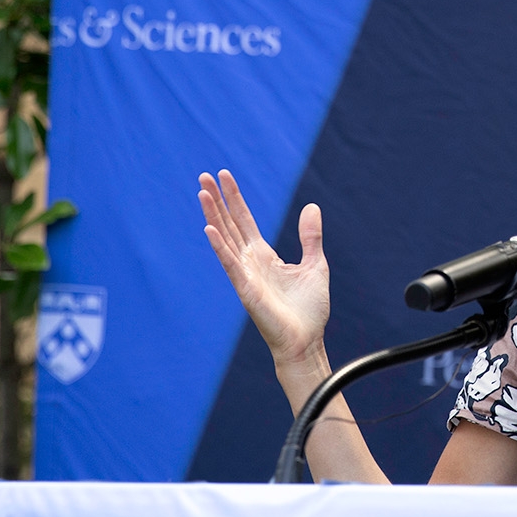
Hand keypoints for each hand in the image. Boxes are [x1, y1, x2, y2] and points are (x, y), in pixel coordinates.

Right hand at [198, 170, 329, 365]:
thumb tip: (312, 206)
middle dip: (217, 200)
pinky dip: (219, 247)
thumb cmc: (309, 309)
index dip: (235, 198)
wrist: (306, 341)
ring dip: (212, 216)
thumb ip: (310, 237)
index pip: (244, 220)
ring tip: (201, 193)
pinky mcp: (245, 289)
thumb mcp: (315, 264)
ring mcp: (245, 275)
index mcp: (264, 255)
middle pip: (229, 224)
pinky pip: (230, 265)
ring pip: (224, 239)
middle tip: (203, 175)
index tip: (223, 175)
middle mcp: (250, 262)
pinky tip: (209, 229)